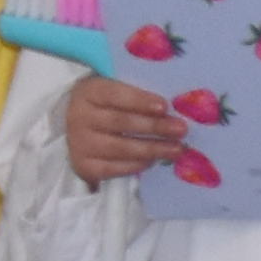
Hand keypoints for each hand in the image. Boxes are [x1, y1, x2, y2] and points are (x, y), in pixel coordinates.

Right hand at [62, 77, 185, 186]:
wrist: (79, 127)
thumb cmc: (110, 105)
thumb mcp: (119, 92)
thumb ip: (141, 97)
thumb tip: (177, 107)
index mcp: (89, 92)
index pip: (114, 94)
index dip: (139, 100)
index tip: (164, 106)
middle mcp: (79, 117)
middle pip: (120, 122)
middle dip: (154, 126)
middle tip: (181, 129)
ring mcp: (79, 143)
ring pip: (118, 147)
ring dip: (151, 149)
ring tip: (177, 149)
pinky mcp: (83, 165)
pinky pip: (112, 168)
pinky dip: (136, 165)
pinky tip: (154, 161)